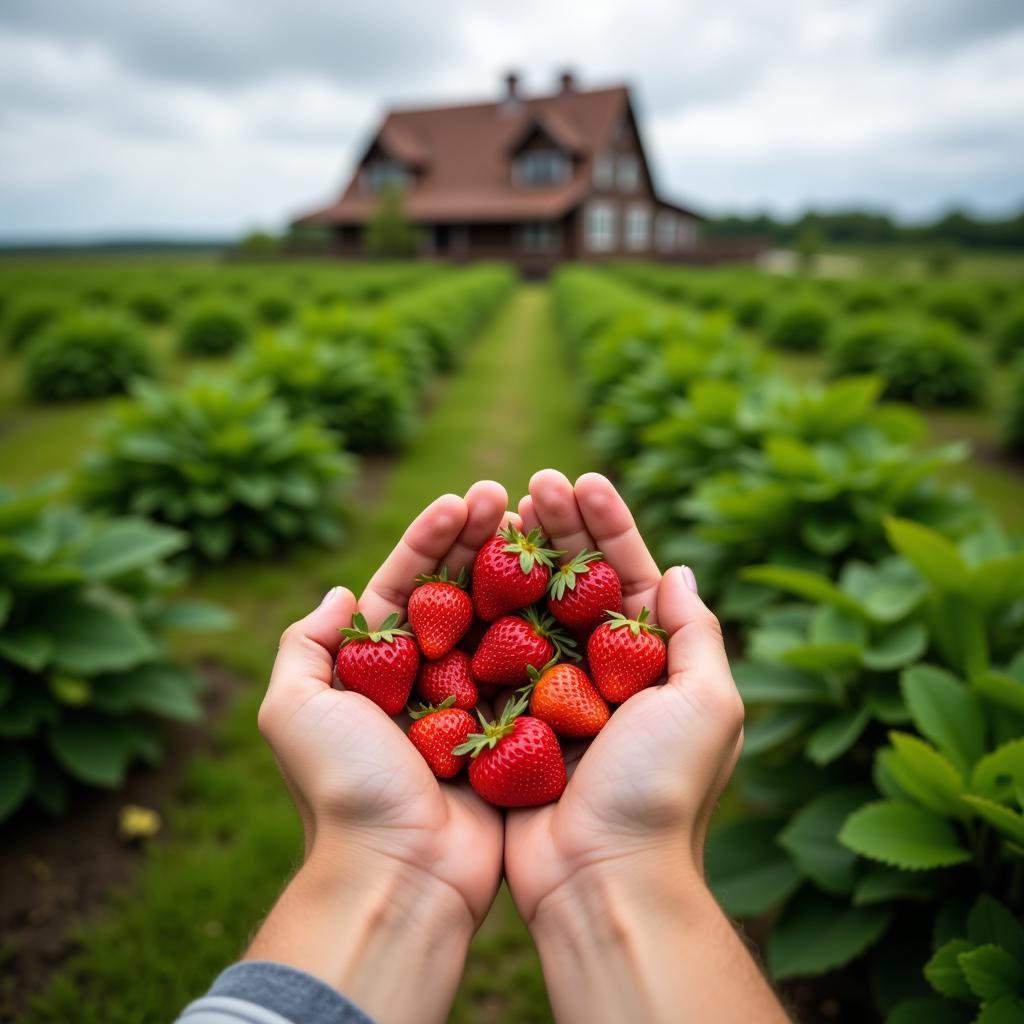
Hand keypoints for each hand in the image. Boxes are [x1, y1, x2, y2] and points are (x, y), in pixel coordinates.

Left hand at [249, 481, 509, 1023]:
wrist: (402, 871)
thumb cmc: (346, 787)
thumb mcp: (294, 708)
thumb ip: (305, 645)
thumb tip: (340, 593)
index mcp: (372, 668)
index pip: (405, 584)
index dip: (430, 539)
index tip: (460, 500)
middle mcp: (423, 678)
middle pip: (454, 591)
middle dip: (476, 539)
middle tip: (505, 494)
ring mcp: (470, 701)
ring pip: (496, 618)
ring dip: (513, 568)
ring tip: (534, 519)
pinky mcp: (511, 726)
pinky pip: (530, 664)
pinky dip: (544, 623)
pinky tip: (564, 581)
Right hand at [504, 469, 743, 919]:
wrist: (599, 878)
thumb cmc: (659, 790)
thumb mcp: (707, 705)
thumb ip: (696, 635)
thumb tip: (680, 570)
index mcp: (654, 662)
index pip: (631, 574)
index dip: (609, 525)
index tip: (584, 480)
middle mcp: (603, 670)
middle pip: (577, 580)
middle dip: (560, 528)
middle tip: (534, 482)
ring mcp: (552, 690)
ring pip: (530, 605)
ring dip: (517, 554)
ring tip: (498, 507)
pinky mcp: (508, 715)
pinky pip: (491, 650)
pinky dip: (479, 607)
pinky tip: (464, 567)